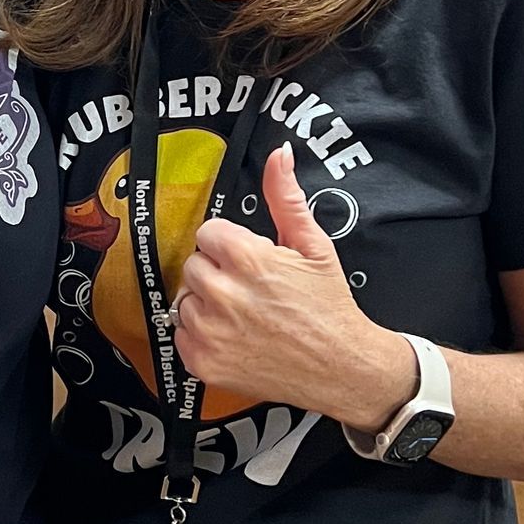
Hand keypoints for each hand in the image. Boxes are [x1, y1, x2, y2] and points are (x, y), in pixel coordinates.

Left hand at [173, 145, 416, 428]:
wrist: (341, 368)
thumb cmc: (329, 307)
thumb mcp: (314, 246)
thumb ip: (286, 198)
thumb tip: (279, 155)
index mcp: (246, 258)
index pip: (208, 233)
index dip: (229, 246)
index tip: (248, 260)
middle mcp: (222, 294)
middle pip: (194, 265)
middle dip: (217, 272)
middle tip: (249, 289)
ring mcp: (210, 331)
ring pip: (185, 300)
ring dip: (206, 304)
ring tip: (243, 314)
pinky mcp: (203, 362)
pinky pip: (182, 335)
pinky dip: (201, 336)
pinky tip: (233, 336)